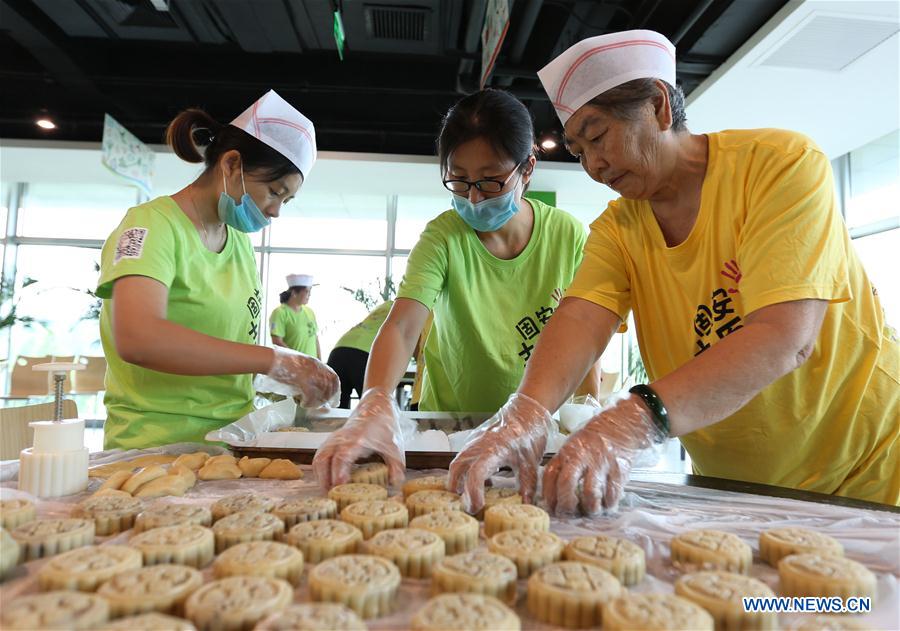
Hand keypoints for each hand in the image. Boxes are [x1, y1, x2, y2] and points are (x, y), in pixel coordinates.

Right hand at [266, 347, 339, 407]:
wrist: (269, 359)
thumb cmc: (280, 363)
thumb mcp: (299, 365)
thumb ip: (307, 372)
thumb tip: (312, 386)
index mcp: (316, 362)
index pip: (333, 376)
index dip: (335, 389)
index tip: (333, 397)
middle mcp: (316, 367)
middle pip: (330, 385)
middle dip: (328, 397)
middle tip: (323, 405)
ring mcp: (310, 372)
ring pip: (322, 391)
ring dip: (317, 401)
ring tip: (310, 405)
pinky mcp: (302, 379)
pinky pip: (310, 395)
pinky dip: (309, 402)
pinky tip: (303, 404)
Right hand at [312, 388, 413, 489]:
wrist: (376, 406)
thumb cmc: (385, 426)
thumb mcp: (395, 446)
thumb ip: (396, 466)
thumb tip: (394, 485)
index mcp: (357, 439)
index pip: (342, 457)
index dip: (338, 472)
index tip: (338, 487)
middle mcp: (341, 439)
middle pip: (324, 460)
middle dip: (325, 481)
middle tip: (332, 498)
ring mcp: (334, 439)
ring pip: (318, 459)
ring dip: (320, 477)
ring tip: (328, 494)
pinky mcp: (331, 441)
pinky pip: (319, 457)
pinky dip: (319, 471)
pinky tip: (327, 483)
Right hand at [448, 393, 552, 513]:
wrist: (526, 411)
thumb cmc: (529, 434)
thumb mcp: (531, 464)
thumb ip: (527, 486)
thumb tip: (525, 505)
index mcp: (493, 451)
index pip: (475, 475)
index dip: (473, 493)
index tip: (477, 507)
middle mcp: (479, 445)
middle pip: (456, 469)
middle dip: (457, 489)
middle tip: (467, 506)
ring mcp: (474, 441)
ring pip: (457, 462)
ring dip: (459, 479)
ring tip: (469, 495)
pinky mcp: (475, 439)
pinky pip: (464, 456)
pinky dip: (465, 470)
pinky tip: (482, 479)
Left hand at [542, 392, 664, 515]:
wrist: (621, 425)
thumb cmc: (593, 441)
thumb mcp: (572, 447)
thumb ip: (564, 466)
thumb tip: (555, 496)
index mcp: (566, 452)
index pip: (550, 475)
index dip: (548, 495)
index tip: (551, 507)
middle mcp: (581, 457)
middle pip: (566, 484)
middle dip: (566, 505)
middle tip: (570, 513)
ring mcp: (600, 463)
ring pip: (590, 493)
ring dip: (590, 508)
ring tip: (591, 510)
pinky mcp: (619, 469)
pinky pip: (612, 494)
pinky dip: (609, 504)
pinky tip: (607, 503)